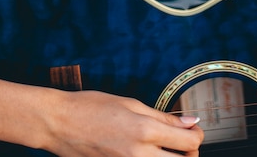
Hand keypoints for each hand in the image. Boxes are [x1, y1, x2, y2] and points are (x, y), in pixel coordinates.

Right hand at [43, 90, 203, 155]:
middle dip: (190, 153)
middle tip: (183, 143)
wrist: (60, 124)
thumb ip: (162, 116)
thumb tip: (190, 121)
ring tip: (165, 149)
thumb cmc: (91, 107)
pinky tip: (147, 154)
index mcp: (144, 130)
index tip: (192, 129)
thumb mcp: (130, 103)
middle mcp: (139, 155)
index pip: (190, 142)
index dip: (197, 135)